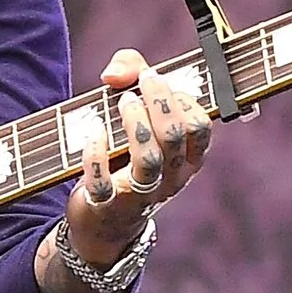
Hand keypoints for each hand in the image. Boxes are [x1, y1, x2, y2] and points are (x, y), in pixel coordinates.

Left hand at [63, 48, 213, 265]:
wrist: (105, 219)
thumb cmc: (126, 151)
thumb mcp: (138, 108)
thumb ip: (131, 73)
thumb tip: (113, 74)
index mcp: (187, 157)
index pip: (200, 127)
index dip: (183, 99)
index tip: (157, 78)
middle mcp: (171, 177)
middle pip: (175, 137)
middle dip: (160, 103)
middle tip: (142, 82)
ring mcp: (141, 193)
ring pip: (149, 160)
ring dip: (136, 125)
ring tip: (123, 100)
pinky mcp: (107, 205)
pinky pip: (103, 182)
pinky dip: (96, 153)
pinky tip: (91, 130)